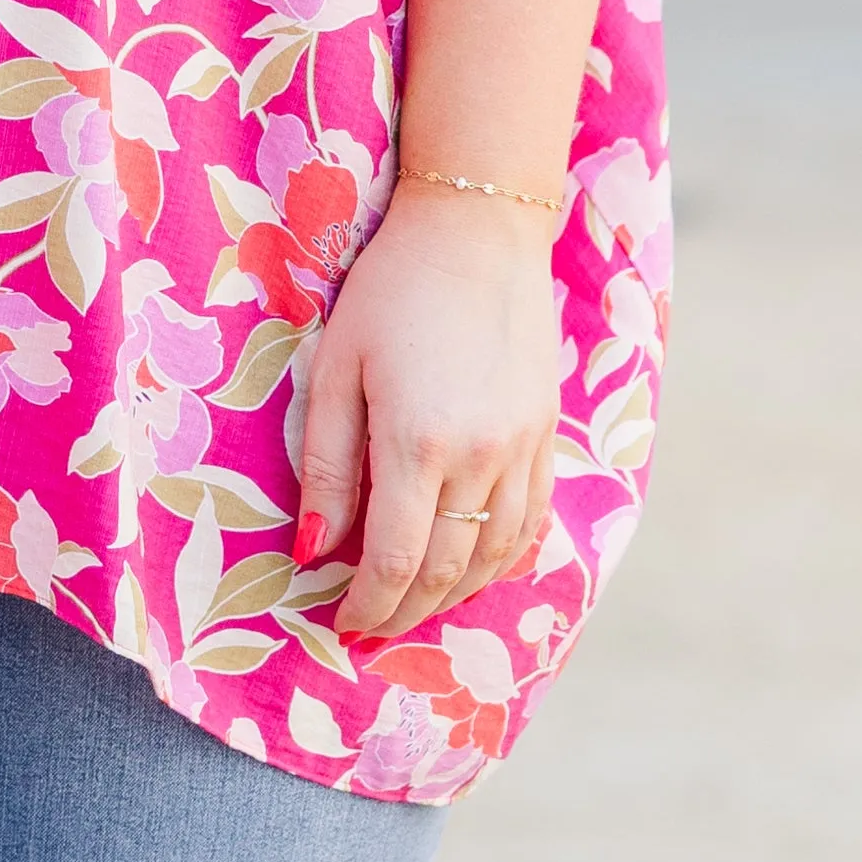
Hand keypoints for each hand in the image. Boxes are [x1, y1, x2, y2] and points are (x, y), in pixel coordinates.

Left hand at [296, 186, 558, 641]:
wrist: (477, 231)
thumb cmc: (389, 292)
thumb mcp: (335, 370)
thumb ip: (327, 466)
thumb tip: (314, 550)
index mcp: (417, 442)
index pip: (395, 559)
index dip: (368, 604)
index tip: (343, 624)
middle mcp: (480, 457)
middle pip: (446, 570)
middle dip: (405, 612)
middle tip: (372, 630)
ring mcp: (523, 449)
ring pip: (494, 556)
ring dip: (453, 596)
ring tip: (415, 610)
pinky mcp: (547, 434)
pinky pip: (531, 522)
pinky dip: (500, 560)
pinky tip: (472, 570)